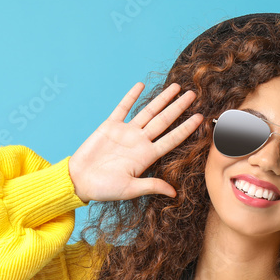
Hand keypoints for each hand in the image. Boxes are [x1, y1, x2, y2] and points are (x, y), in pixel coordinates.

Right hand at [68, 81, 203, 202]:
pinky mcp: (109, 126)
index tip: (200, 118)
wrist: (79, 181)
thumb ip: (151, 186)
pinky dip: (131, 96)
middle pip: (164, 121)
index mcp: (147, 156)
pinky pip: (123, 108)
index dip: (186, 128)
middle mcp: (140, 142)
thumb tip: (173, 193)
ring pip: (148, 112)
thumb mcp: (130, 189)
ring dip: (162, 99)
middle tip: (194, 95)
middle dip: (179, 107)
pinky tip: (141, 86)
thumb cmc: (104, 189)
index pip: (172, 139)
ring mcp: (126, 132)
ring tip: (176, 87)